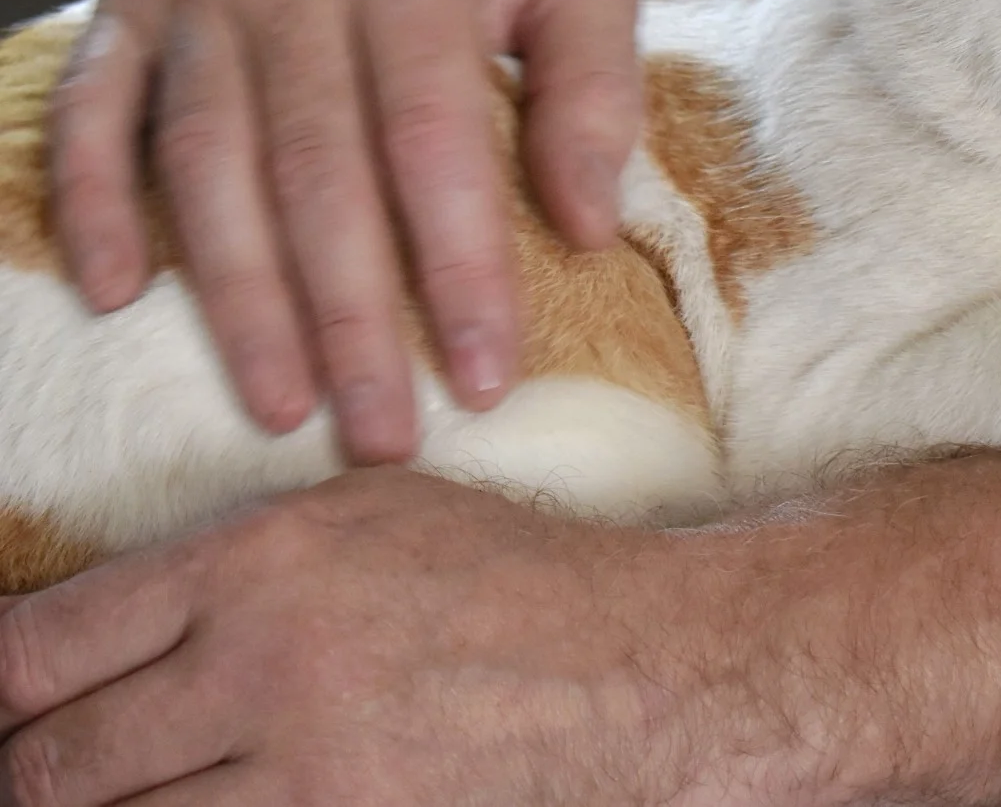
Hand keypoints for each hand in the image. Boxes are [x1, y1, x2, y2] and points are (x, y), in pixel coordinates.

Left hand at [0, 472, 791, 806]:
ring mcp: (309, 770)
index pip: (38, 652)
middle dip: (34, 783)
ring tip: (130, 800)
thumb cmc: (505, 580)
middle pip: (54, 767)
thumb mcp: (364, 518)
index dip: (0, 700)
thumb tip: (88, 640)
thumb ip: (224, 570)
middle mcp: (264, 663)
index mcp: (256, 563)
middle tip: (52, 781)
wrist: (640, 664)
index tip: (10, 715)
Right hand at [46, 0, 645, 461]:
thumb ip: (597, 88)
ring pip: (207, 163)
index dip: (456, 269)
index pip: (433, 141)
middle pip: (315, 172)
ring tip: (280, 405)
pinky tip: (117, 296)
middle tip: (380, 437)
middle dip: (348, 318)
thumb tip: (587, 226)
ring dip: (237, 296)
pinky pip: (92, 110)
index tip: (484, 379)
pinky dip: (93, 201)